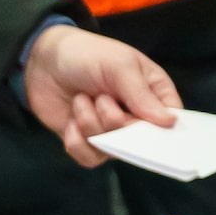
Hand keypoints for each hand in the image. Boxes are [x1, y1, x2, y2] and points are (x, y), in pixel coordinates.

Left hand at [23, 25, 180, 167]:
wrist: (43, 60)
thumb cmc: (88, 55)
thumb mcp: (119, 65)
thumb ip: (142, 94)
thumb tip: (170, 122)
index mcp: (153, 94)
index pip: (172, 123)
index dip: (163, 130)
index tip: (147, 126)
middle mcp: (136, 117)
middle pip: (140, 141)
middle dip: (115, 120)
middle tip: (101, 97)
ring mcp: (112, 133)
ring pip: (112, 151)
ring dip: (91, 125)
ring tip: (81, 100)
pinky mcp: (88, 144)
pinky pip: (90, 159)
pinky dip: (76, 141)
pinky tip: (71, 120)